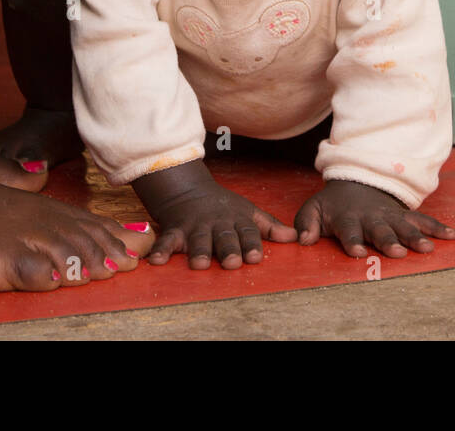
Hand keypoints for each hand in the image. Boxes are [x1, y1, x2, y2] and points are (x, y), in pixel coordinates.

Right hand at [132, 160, 297, 269]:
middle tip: (232, 262)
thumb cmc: (223, 207)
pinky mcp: (174, 229)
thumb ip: (270, 227)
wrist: (187, 189)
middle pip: (224, 237)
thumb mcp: (248, 212)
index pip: (247, 232)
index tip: (256, 257)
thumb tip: (297, 238)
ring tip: (199, 264)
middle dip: (228, 249)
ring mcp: (195, 226)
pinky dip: (161, 250)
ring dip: (198, 251)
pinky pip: (167, 240)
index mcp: (237, 220)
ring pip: (198, 240)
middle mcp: (217, 224)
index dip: (252, 244)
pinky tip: (157, 262)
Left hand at [294, 179, 454, 257]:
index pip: (349, 231)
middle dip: (388, 240)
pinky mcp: (404, 216)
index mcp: (348, 219)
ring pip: (404, 226)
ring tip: (427, 248)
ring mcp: (390, 216)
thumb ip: (306, 224)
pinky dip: (437, 227)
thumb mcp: (313, 209)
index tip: (357, 252)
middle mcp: (371, 218)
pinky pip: (423, 220)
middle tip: (396, 252)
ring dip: (415, 236)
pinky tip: (451, 236)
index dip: (353, 241)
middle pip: (381, 230)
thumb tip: (302, 239)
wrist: (355, 183)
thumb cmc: (333, 205)